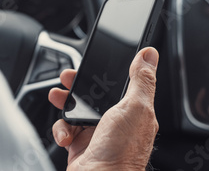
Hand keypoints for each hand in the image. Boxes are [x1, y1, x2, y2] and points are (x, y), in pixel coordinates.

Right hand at [48, 47, 159, 170]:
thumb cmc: (121, 153)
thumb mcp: (135, 107)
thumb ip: (142, 80)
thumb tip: (149, 54)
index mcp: (133, 112)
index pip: (118, 84)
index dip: (103, 71)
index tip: (92, 61)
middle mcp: (115, 123)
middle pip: (93, 95)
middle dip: (78, 84)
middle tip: (67, 78)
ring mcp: (97, 135)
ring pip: (76, 109)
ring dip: (65, 103)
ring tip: (58, 98)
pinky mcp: (80, 146)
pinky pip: (66, 129)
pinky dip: (62, 129)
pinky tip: (66, 134)